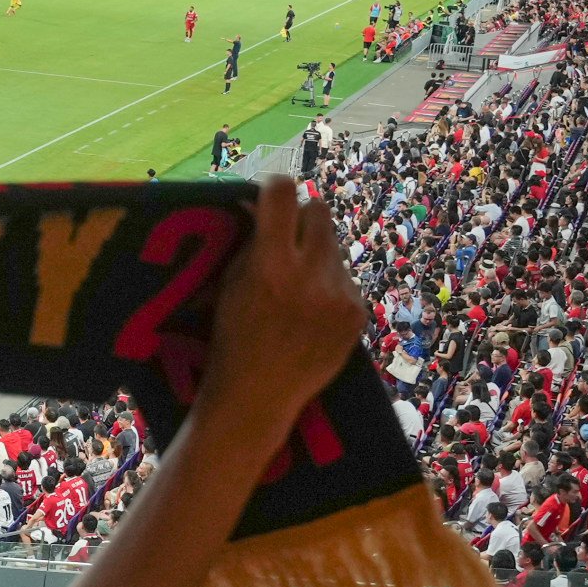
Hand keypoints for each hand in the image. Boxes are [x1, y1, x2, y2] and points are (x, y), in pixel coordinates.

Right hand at [207, 179, 371, 417]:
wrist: (258, 398)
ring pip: (335, 246)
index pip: (283, 194)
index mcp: (270, 264)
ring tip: (299, 290)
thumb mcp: (229, 285)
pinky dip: (329, 288)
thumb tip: (262, 205)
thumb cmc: (233, 340)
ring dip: (317, 256)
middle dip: (302, 220)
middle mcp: (311, 274)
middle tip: (288, 241)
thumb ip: (251, 243)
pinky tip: (313, 315)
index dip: (274, 189)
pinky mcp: (358, 313)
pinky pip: (346, 279)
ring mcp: (340, 294)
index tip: (269, 199)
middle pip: (319, 210)